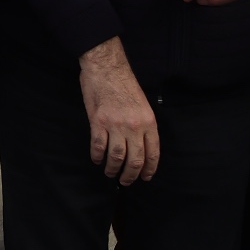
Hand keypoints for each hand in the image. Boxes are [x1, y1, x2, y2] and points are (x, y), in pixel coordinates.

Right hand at [79, 39, 159, 182]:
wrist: (107, 68)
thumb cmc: (124, 84)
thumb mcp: (143, 104)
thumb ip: (143, 125)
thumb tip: (141, 146)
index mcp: (148, 122)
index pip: (153, 153)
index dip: (149, 169)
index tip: (146, 177)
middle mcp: (134, 126)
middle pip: (135, 160)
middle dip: (131, 175)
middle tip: (126, 181)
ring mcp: (115, 125)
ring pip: (117, 157)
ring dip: (113, 169)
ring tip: (110, 173)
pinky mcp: (98, 122)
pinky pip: (98, 146)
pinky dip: (97, 156)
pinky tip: (96, 159)